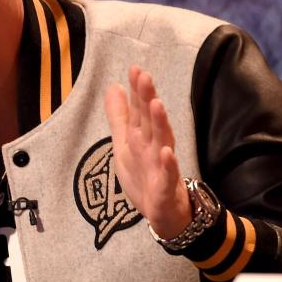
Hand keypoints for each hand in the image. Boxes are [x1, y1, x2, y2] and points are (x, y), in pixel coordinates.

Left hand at [103, 65, 191, 239]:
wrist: (164, 212)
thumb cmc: (145, 174)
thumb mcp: (125, 143)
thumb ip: (119, 116)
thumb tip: (114, 86)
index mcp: (141, 136)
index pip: (139, 109)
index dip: (137, 90)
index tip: (134, 69)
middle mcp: (153, 146)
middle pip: (150, 120)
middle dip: (147, 99)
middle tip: (144, 76)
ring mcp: (161, 165)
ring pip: (161, 141)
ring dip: (159, 123)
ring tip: (156, 104)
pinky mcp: (165, 186)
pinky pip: (167, 174)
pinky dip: (167, 163)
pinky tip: (167, 152)